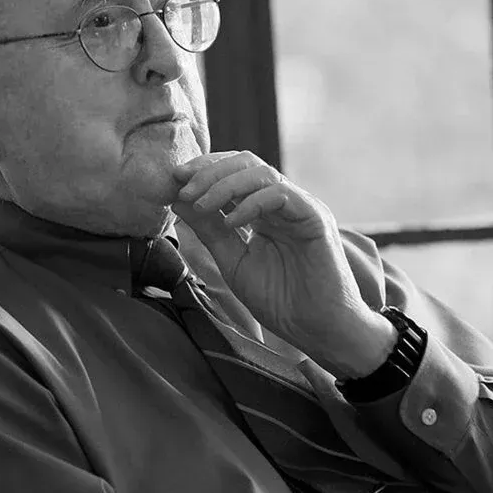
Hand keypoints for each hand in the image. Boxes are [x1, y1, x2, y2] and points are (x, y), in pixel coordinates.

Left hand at [171, 151, 395, 378]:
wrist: (317, 329)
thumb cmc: (281, 300)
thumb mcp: (233, 261)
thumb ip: (209, 230)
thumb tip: (178, 200)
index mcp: (266, 210)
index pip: (234, 172)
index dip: (204, 170)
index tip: (175, 180)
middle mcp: (284, 202)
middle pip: (245, 162)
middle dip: (209, 170)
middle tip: (182, 185)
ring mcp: (300, 207)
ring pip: (261, 173)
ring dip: (224, 184)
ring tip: (201, 204)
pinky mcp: (314, 217)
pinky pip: (280, 194)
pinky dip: (251, 203)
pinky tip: (231, 223)